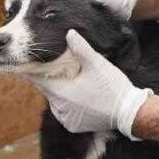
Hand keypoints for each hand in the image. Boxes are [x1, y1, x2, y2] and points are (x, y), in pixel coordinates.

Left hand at [31, 30, 151, 138]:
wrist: (129, 113)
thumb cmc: (112, 87)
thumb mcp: (96, 64)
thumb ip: (80, 48)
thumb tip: (69, 32)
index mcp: (61, 93)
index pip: (37, 80)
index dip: (32, 70)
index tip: (28, 61)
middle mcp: (59, 109)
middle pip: (47, 90)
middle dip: (49, 78)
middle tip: (50, 65)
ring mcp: (66, 120)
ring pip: (55, 100)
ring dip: (58, 91)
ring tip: (66, 78)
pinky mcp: (74, 126)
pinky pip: (63, 111)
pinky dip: (66, 103)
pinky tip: (75, 94)